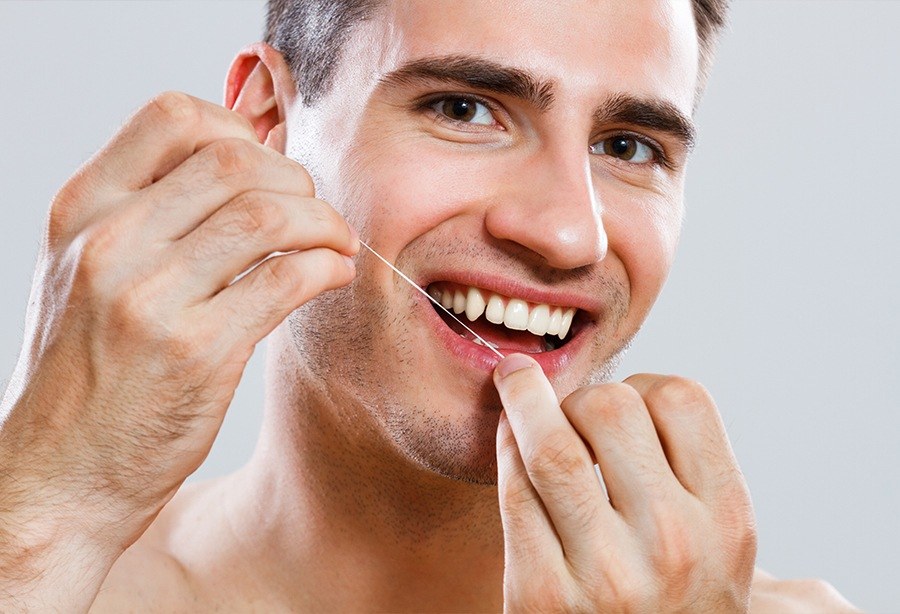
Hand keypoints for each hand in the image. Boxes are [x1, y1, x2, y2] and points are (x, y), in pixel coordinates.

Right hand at [0, 92, 356, 607]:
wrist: (59, 473)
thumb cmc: (87, 370)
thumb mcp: (91, 271)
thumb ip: (153, 212)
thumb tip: (248, 153)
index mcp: (83, 209)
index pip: (175, 115)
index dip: (242, 129)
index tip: (269, 171)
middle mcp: (110, 242)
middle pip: (236, 158)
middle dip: (297, 180)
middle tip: (315, 214)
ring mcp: (151, 297)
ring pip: (270, 214)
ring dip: (324, 224)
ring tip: (336, 246)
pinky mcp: (197, 352)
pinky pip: (287, 278)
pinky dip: (327, 268)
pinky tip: (331, 277)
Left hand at [493, 353, 756, 611]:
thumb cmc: (682, 602)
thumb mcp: (722, 546)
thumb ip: (692, 472)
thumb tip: (627, 391)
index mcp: (727, 520)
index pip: (681, 398)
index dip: (643, 385)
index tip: (624, 400)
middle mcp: (674, 544)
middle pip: (610, 408)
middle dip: (580, 394)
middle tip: (568, 407)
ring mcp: (605, 574)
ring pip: (550, 446)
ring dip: (523, 399)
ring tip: (512, 381)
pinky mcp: (541, 597)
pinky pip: (513, 493)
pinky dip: (504, 451)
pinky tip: (507, 442)